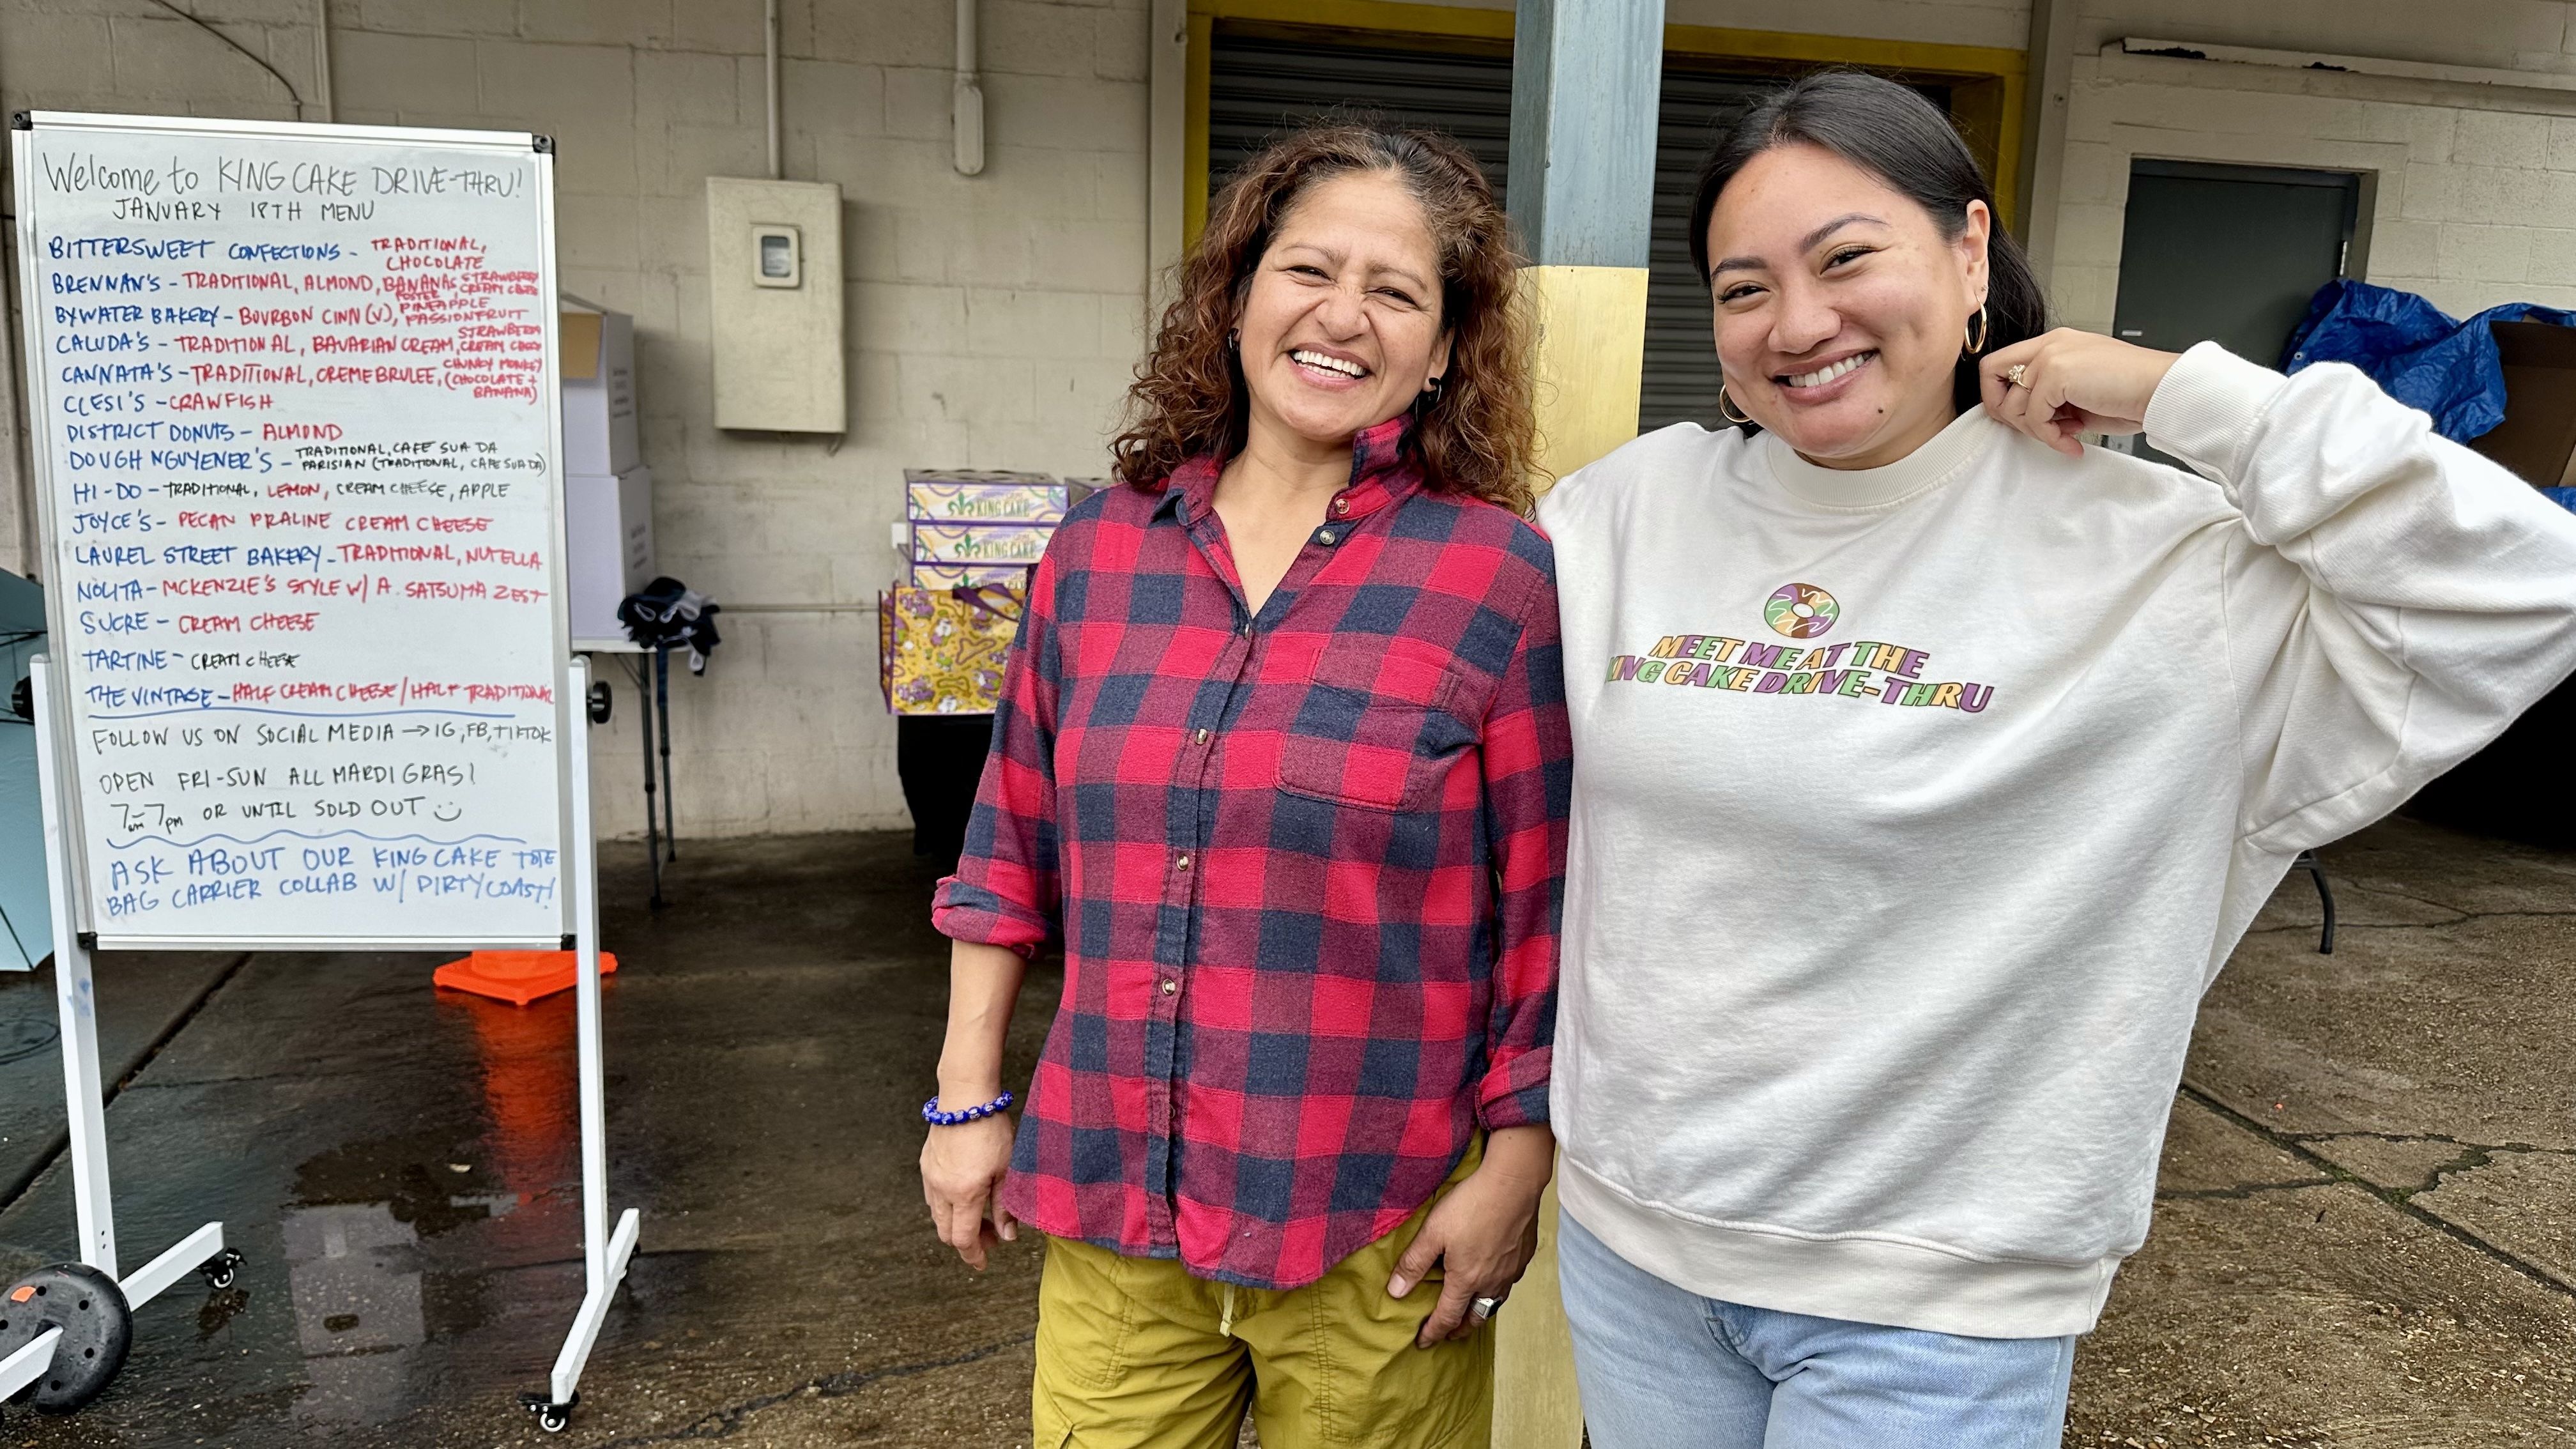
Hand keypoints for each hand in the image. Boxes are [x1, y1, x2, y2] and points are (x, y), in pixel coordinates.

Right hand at [921, 1112, 1017, 1269]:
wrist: (965, 1096)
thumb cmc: (991, 1130)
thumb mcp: (1008, 1169)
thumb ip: (1005, 1206)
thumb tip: (1008, 1237)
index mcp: (963, 1194)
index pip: (962, 1239)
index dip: (973, 1255)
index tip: (983, 1264)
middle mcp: (941, 1189)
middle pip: (945, 1232)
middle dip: (966, 1241)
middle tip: (991, 1235)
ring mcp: (930, 1176)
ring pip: (937, 1215)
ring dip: (956, 1222)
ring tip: (981, 1214)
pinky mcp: (926, 1163)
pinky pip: (932, 1196)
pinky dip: (946, 1205)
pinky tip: (965, 1194)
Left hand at [1387, 1141, 1548, 1347]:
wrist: (1513, 1183)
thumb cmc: (1471, 1204)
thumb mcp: (1433, 1232)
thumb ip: (1414, 1263)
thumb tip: (1396, 1292)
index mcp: (1467, 1280)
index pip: (1447, 1317)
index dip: (1433, 1332)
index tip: (1423, 1342)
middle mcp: (1492, 1282)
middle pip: (1475, 1317)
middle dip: (1460, 1329)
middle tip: (1449, 1334)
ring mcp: (1512, 1270)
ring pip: (1495, 1302)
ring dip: (1480, 1312)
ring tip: (1471, 1312)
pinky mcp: (1524, 1255)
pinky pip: (1509, 1283)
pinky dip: (1498, 1290)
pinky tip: (1495, 1280)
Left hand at [1980, 328, 2180, 457]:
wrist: (2161, 389)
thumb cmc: (2130, 392)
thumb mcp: (2079, 391)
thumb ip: (2048, 395)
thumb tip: (2022, 417)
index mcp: (2055, 344)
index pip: (2001, 364)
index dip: (2002, 397)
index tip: (2025, 419)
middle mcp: (2050, 345)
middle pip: (1991, 375)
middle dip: (2007, 412)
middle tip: (2039, 429)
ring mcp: (2051, 355)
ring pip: (2013, 404)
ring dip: (2038, 431)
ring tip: (2068, 434)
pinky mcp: (2057, 372)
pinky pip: (2033, 417)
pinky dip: (2051, 438)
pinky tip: (2074, 440)